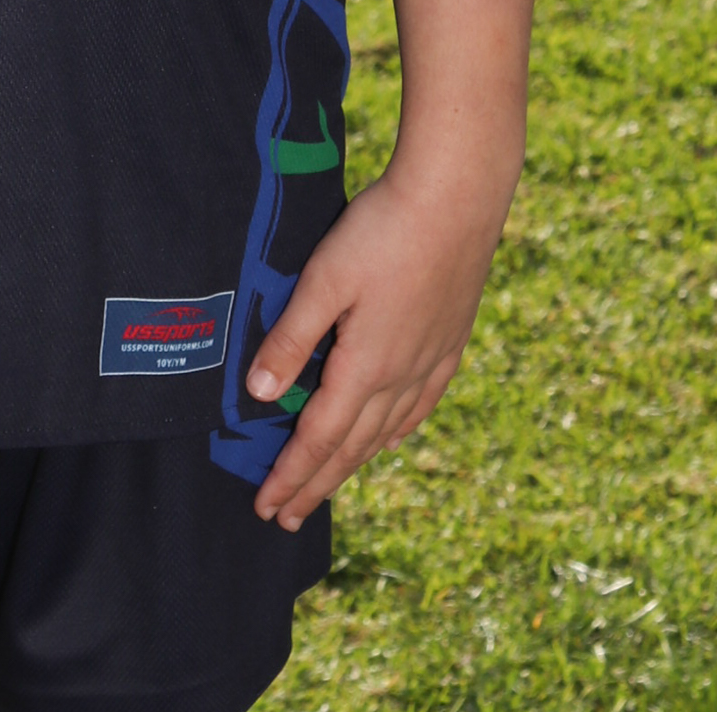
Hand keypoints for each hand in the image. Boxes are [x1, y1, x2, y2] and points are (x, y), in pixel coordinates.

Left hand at [246, 162, 510, 529]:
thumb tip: (259, 396)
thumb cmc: (382, 231)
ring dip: (355, 463)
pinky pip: (420, 405)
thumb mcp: (324, 279)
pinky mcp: (451, 341)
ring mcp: (431, 361)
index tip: (267, 507)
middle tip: (288, 517)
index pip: (319, 439)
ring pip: (387, 431)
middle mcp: (401, 377)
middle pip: (352, 447)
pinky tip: (394, 435)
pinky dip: (399, 430)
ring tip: (332, 483)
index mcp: (365, 367)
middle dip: (317, 484)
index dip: (291, 475)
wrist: (457, 198)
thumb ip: (292, 338)